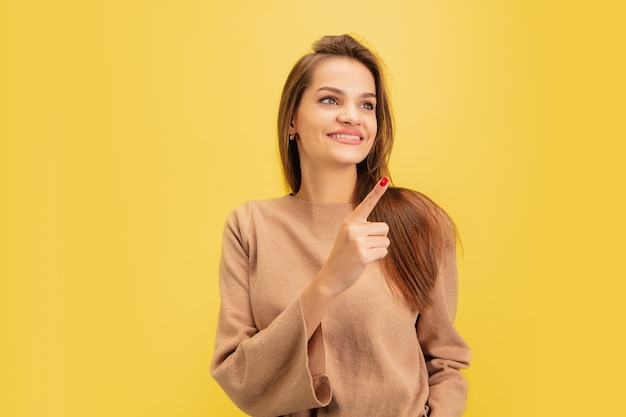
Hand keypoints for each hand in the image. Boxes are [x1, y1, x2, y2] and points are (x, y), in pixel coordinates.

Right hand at [318, 178, 389, 293]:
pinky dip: (378, 258)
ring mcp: (358, 241)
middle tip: (363, 247)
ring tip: (363, 254)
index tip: (385, 180)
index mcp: (350, 221)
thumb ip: (362, 228)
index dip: (377, 192)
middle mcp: (353, 228)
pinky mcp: (363, 255)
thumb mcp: (348, 236)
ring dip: (379, 249)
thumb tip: (383, 228)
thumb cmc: (343, 256)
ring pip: (386, 241)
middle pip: (384, 227)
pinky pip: (383, 252)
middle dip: (379, 238)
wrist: (331, 276)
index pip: (367, 204)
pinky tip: (364, 261)